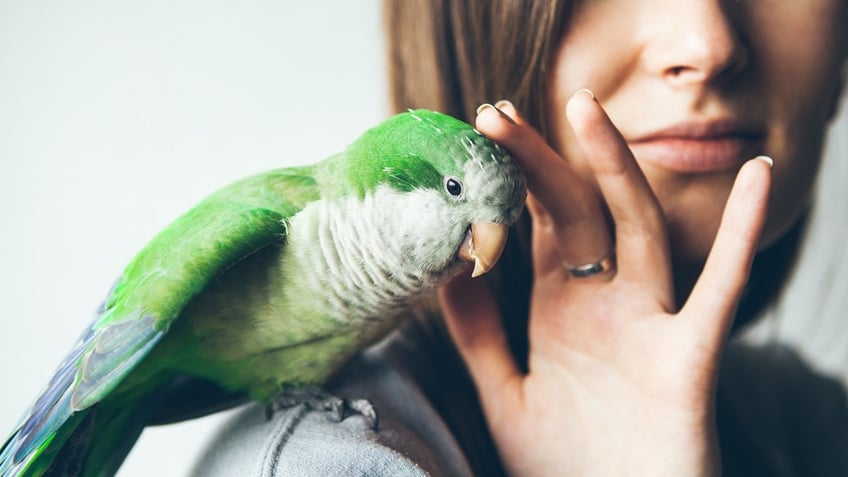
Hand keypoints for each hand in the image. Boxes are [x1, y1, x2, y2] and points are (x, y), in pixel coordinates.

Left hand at [438, 92, 771, 476]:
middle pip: (575, 214)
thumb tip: (450, 272)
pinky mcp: (688, 357)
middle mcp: (605, 305)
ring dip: (614, 169)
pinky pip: (721, 290)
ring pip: (638, 229)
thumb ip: (480, 338)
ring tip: (584, 109)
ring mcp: (648, 323)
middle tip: (495, 113)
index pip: (536, 228)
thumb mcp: (508, 395)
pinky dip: (744, 235)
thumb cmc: (565, 468)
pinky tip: (758, 178)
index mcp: (562, 312)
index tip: (473, 141)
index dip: (507, 185)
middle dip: (539, 162)